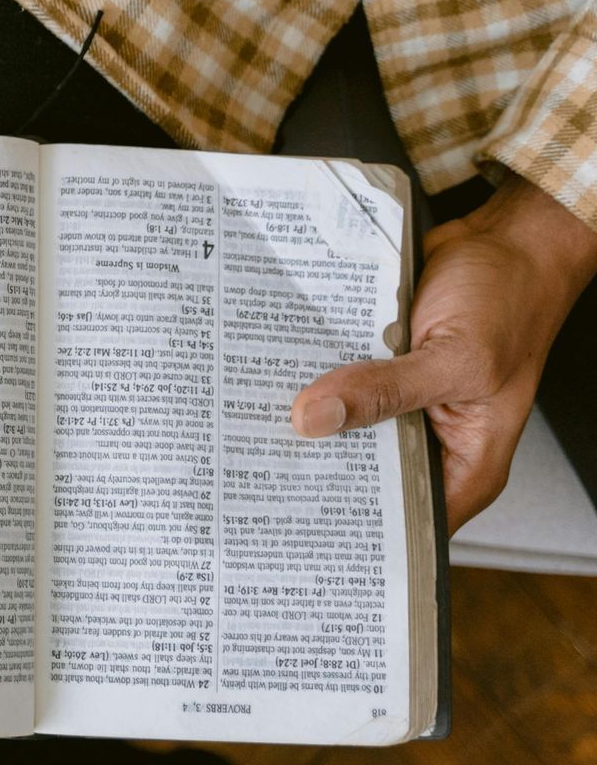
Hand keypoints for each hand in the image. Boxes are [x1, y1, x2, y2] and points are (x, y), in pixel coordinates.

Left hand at [291, 177, 596, 530]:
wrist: (506, 238)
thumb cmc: (511, 298)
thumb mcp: (457, 357)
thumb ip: (388, 390)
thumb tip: (317, 417)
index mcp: (467, 462)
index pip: (405, 522)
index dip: (354, 527)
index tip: (292, 520)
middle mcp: (433, 440)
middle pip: (364, 475)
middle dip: (317, 467)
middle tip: (257, 466)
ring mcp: (405, 405)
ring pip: (346, 427)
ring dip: (310, 420)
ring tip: (254, 424)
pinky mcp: (383, 370)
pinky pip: (341, 387)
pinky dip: (315, 382)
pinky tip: (275, 380)